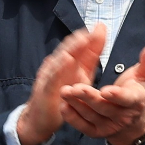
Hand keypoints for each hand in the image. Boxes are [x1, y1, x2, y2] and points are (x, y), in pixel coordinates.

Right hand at [15, 27, 105, 144]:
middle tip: (93, 30)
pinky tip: (67, 59)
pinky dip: (59, 67)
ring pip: (60, 58)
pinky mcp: (45, 88)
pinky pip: (52, 76)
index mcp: (70, 63)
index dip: (91, 38)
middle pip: (70, 48)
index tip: (102, 26)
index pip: (81, 47)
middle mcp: (59, 65)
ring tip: (82, 38)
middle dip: (81, 38)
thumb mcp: (81, 76)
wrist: (42, 118)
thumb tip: (100, 35)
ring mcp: (50, 75)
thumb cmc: (62, 95)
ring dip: (71, 48)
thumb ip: (90, 56)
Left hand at [63, 35, 144, 144]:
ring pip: (91, 116)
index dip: (118, 96)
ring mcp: (108, 126)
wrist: (131, 119)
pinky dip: (73, 119)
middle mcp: (122, 116)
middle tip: (75, 88)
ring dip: (77, 105)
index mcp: (135, 101)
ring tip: (64, 92)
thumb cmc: (136, 90)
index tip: (106, 90)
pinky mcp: (96, 132)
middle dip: (89, 98)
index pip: (127, 99)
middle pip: (104, 107)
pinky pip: (83, 127)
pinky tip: (64, 107)